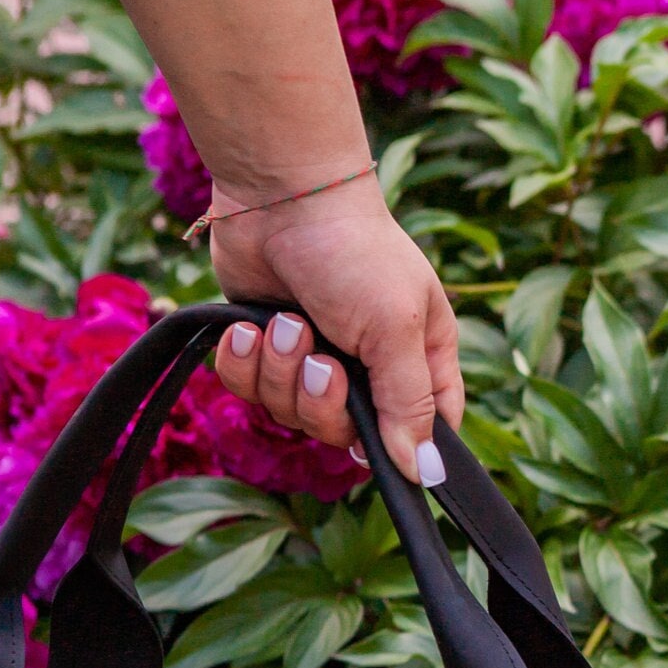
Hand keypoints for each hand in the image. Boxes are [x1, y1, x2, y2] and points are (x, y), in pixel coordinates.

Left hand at [207, 176, 462, 482]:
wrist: (280, 194)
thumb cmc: (354, 252)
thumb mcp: (396, 329)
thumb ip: (408, 404)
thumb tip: (423, 472)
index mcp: (417, 358)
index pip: (425, 431)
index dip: (402, 448)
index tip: (374, 442)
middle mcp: (368, 364)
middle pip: (344, 434)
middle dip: (321, 401)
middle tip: (318, 360)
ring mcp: (312, 357)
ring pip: (291, 414)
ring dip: (279, 372)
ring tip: (282, 323)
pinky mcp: (263, 348)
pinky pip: (249, 391)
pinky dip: (243, 364)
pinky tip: (247, 328)